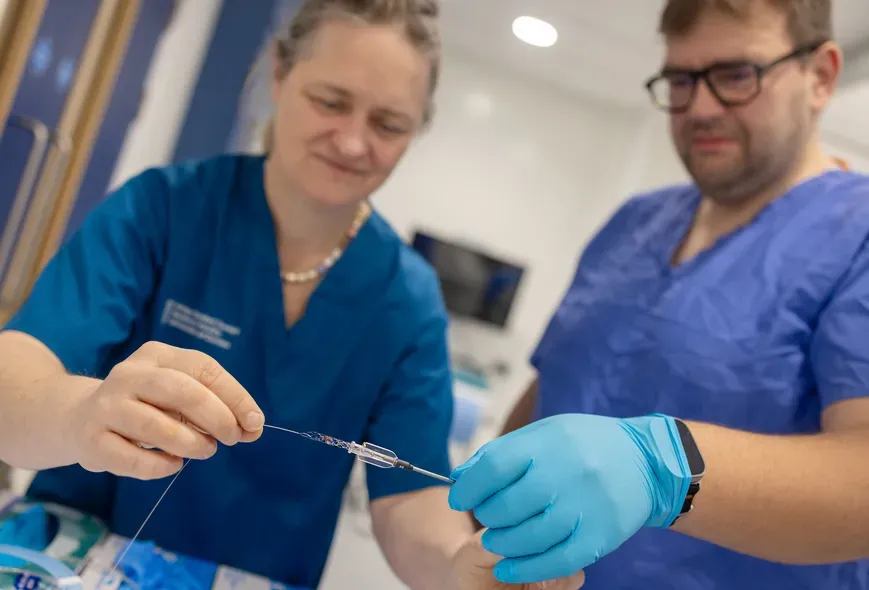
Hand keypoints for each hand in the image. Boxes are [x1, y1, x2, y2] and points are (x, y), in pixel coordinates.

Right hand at [67, 341, 263, 478]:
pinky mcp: (91, 440)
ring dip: (191, 443)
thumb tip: (253, 427)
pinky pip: (132, 458)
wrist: (79, 419)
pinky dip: (161, 466)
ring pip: (156, 426)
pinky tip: (173, 465)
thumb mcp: (180, 397)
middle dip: (217, 418)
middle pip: (182, 391)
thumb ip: (218, 408)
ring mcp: (106, 406)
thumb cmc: (146, 406)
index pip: (204, 368)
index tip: (254, 422)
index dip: (235, 396)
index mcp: (157, 355)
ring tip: (206, 450)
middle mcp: (129, 374)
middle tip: (232, 438)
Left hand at [448, 414, 689, 583]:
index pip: (493, 467)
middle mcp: (567, 474)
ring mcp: (585, 507)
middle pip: (507, 505)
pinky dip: (526, 567)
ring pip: (528, 537)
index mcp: (549, 443)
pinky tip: (509, 566)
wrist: (647, 461)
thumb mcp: (544, 433)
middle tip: (486, 517)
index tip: (460, 497)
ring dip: (502, 543)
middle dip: (487, 515)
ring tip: (496, 539)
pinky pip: (555, 560)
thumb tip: (461, 477)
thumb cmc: (584, 444)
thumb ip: (502, 453)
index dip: (469, 487)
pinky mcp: (600, 536)